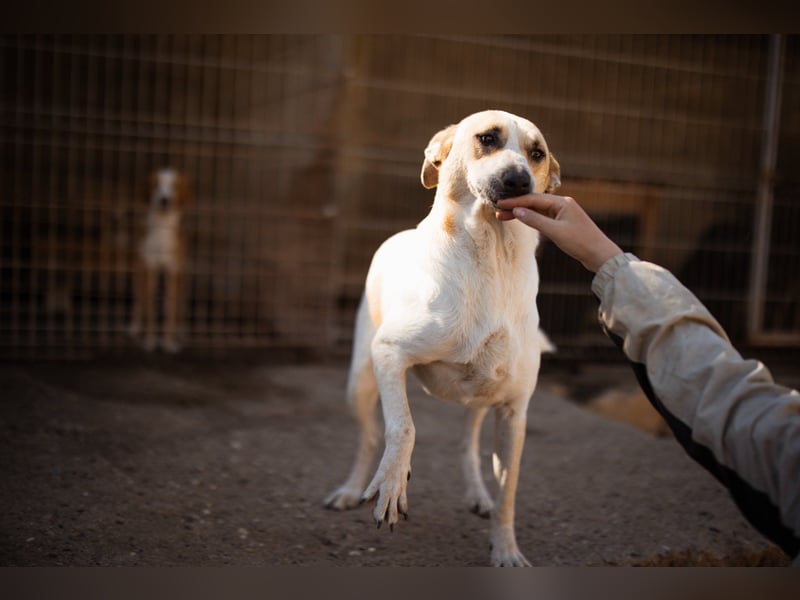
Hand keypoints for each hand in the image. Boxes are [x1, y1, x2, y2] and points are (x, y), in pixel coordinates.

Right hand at [496, 193, 622, 271]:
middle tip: (497, 210)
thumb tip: (517, 210)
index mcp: (561, 203)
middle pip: (534, 203)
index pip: (533, 199)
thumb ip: (535, 220)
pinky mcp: (563, 223)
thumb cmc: (580, 242)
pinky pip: (543, 217)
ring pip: (537, 211)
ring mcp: (562, 214)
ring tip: (504, 216)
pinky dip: (531, 219)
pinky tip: (521, 220)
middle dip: (515, 206)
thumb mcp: (555, 231)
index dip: (515, 202)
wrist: (600, 254)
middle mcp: (562, 205)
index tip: (499, 203)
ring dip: (521, 213)